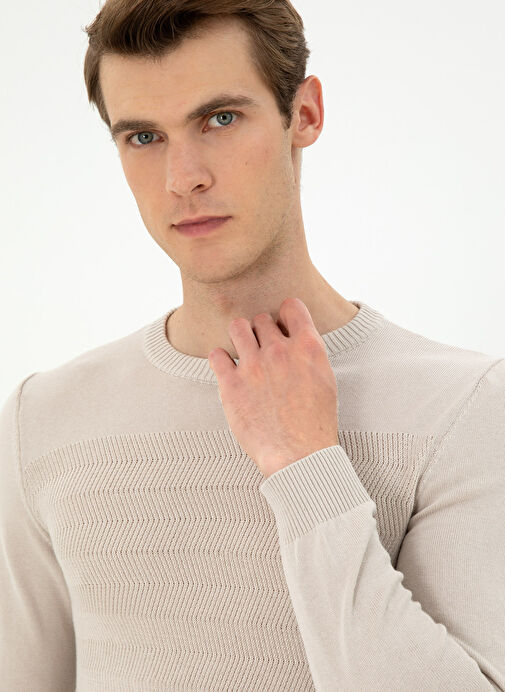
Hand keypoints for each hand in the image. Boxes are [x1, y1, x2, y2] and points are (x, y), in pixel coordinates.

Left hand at [207, 297, 338, 478]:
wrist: (299, 455)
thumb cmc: (315, 424)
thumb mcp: (325, 380)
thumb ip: (309, 354)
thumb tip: (297, 340)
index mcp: (307, 347)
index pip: (292, 305)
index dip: (286, 315)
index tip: (283, 327)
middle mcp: (279, 350)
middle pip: (262, 318)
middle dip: (262, 331)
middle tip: (264, 350)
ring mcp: (253, 366)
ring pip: (237, 327)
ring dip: (240, 336)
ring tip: (244, 353)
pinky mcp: (231, 385)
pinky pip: (216, 354)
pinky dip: (220, 359)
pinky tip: (227, 370)